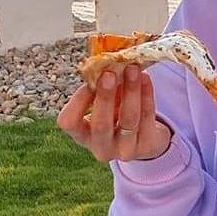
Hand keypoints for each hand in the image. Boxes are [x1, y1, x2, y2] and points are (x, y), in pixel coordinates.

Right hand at [57, 64, 172, 161]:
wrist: (144, 139)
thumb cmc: (116, 116)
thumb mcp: (103, 105)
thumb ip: (99, 89)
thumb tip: (104, 64)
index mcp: (82, 136)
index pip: (69, 122)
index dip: (77, 102)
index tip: (88, 81)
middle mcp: (101, 148)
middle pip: (101, 124)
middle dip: (105, 96)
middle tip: (110, 73)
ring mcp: (125, 150)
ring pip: (129, 119)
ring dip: (131, 91)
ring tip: (133, 69)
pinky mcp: (147, 146)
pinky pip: (147, 117)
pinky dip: (147, 95)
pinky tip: (145, 78)